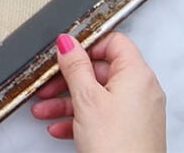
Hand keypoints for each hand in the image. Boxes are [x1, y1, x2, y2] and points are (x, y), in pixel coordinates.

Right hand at [31, 32, 165, 152]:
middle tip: (47, 84)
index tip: (65, 52)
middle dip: (67, 78)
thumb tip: (68, 42)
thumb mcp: (86, 98)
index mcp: (136, 74)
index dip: (87, 44)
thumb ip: (75, 66)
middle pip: (99, 70)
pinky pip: (100, 114)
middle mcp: (140, 89)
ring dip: (66, 100)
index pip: (113, 42)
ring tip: (42, 110)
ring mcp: (135, 111)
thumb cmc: (117, 145)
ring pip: (96, 94)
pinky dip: (79, 117)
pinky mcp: (128, 129)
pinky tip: (58, 126)